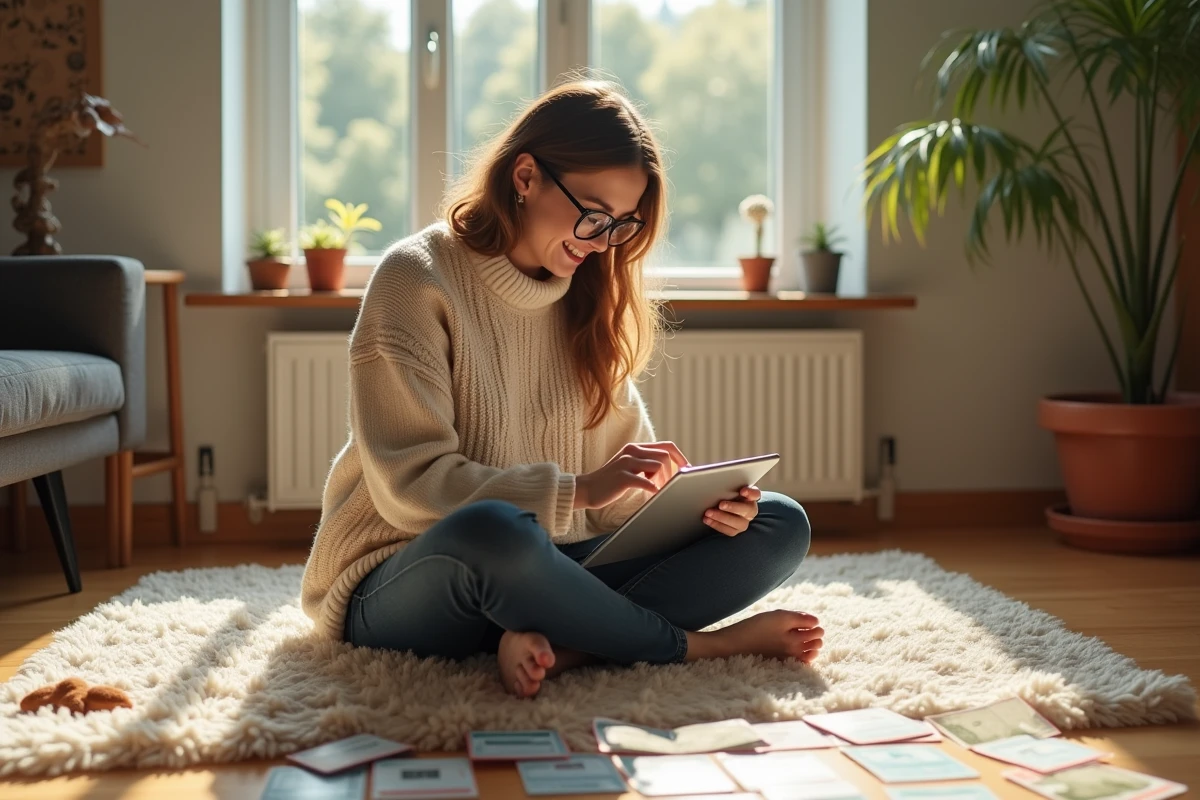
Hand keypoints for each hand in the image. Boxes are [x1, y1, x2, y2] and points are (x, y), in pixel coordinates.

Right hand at [574, 441, 689, 509]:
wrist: (588, 489)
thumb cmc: (612, 483)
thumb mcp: (630, 468)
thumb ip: (646, 465)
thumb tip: (671, 470)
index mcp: (636, 448)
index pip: (667, 446)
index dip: (680, 458)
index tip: (687, 471)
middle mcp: (632, 451)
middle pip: (665, 456)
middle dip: (673, 472)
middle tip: (671, 486)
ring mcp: (626, 462)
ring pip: (658, 466)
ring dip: (664, 480)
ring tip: (660, 490)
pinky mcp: (622, 476)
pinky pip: (645, 481)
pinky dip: (654, 488)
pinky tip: (653, 494)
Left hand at [703, 485, 759, 535]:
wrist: (728, 507)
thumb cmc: (729, 496)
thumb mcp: (731, 489)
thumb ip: (730, 486)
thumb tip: (719, 483)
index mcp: (751, 497)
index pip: (755, 494)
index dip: (750, 493)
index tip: (742, 491)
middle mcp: (750, 511)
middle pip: (746, 510)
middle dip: (732, 507)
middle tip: (720, 504)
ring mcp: (744, 522)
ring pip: (737, 523)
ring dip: (721, 517)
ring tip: (709, 513)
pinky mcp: (736, 530)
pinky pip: (728, 530)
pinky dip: (717, 525)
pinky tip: (707, 520)